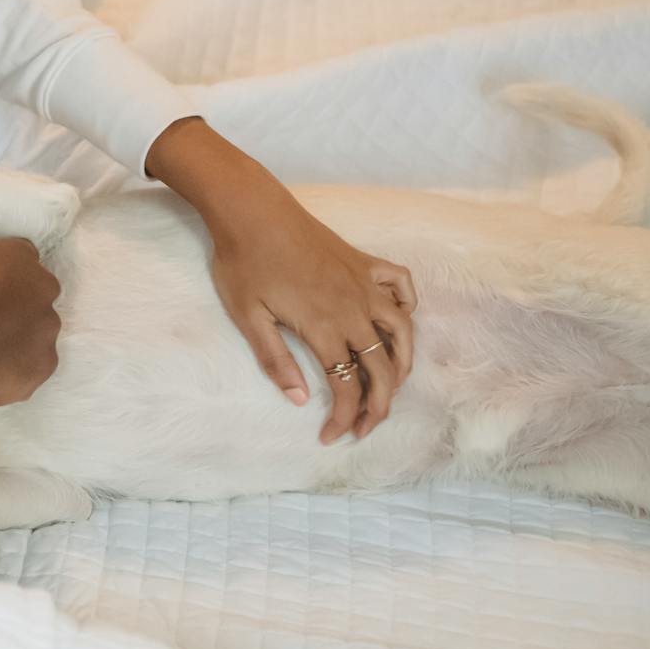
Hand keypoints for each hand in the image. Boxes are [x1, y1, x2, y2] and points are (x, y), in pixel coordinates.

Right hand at [0, 237, 61, 405]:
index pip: (18, 257)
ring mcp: (48, 329)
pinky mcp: (44, 365)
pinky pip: (32, 365)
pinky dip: (15, 368)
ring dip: (17, 338)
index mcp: (17, 256)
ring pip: (37, 332)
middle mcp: (43, 289)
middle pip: (33, 295)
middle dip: (14, 305)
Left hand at [148, 119, 415, 444]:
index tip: (333, 438)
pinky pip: (402, 286)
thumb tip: (299, 400)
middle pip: (383, 369)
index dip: (344, 419)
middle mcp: (354, 308)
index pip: (347, 387)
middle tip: (365, 427)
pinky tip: (398, 321)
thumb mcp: (248, 317)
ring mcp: (364, 284)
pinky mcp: (365, 263)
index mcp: (324, 327)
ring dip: (402, 365)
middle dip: (379, 406)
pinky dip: (407, 307)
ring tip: (389, 386)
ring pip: (403, 332)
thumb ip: (275, 360)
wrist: (251, 210)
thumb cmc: (242, 262)